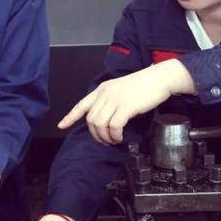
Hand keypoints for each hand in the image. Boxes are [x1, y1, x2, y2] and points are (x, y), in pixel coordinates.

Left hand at [58, 59, 195, 144]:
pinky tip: (119, 137)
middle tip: (105, 141)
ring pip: (100, 124)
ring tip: (114, 140)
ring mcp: (115, 99)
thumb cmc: (143, 86)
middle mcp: (105, 93)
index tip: (61, 126)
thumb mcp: (120, 91)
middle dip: (96, 135)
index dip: (70, 116)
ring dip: (105, 137)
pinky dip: (115, 135)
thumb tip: (105, 121)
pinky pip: (114, 126)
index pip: (82, 104)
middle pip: (90, 120)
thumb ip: (110, 102)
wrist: (159, 79)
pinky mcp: (126, 106)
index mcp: (102, 89)